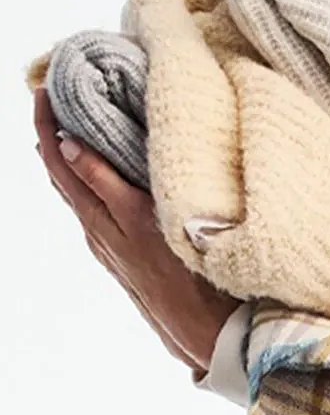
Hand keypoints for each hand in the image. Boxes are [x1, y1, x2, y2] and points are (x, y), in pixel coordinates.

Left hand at [33, 85, 242, 375]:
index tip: (43, 88)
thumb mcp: (138, 217)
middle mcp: (96, 230)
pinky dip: (89, 177)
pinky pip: (96, 205)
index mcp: (97, 218)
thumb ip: (103, 181)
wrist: (201, 326)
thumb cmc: (180, 274)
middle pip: (61, 175)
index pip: (59, 162)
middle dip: (52, 133)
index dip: (46, 125)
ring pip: (78, 190)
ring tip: (70, 122)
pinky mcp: (125, 250)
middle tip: (52, 96)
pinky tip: (99, 169)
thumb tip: (66, 145)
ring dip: (69, 155)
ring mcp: (109, 242)